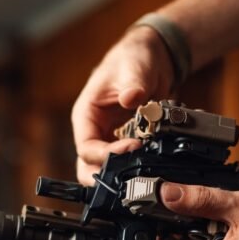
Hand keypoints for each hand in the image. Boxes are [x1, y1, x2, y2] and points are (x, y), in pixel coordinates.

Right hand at [72, 26, 174, 184]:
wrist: (152, 59)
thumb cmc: (133, 58)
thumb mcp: (133, 67)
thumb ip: (133, 83)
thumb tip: (131, 97)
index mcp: (86, 115)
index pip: (86, 147)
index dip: (107, 154)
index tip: (133, 147)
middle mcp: (94, 130)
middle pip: (88, 166)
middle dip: (105, 177)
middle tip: (129, 180)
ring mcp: (108, 139)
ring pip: (104, 169)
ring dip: (120, 176)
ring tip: (141, 176)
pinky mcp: (125, 143)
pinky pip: (125, 162)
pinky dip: (136, 168)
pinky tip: (151, 166)